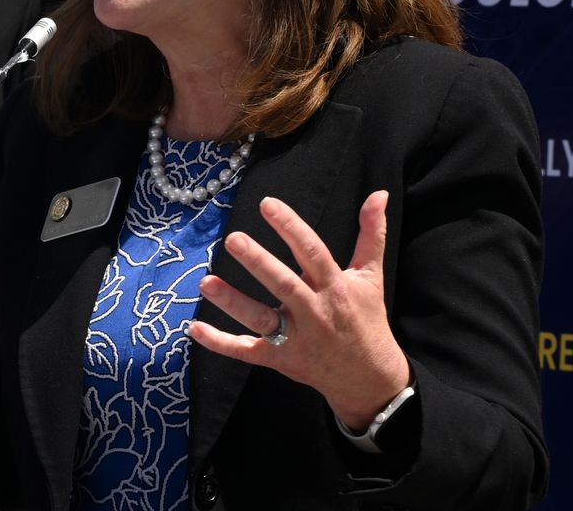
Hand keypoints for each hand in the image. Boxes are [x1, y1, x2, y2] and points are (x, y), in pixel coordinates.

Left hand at [190, 191, 411, 430]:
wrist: (369, 378)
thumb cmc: (366, 319)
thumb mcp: (371, 276)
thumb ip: (371, 234)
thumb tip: (379, 194)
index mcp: (335, 287)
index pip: (312, 252)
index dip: (290, 227)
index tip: (267, 204)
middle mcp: (315, 312)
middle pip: (284, 284)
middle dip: (258, 262)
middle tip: (232, 238)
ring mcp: (295, 338)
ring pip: (261, 319)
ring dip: (233, 302)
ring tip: (206, 282)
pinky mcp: (280, 359)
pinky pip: (246, 351)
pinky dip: (220, 343)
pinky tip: (194, 328)